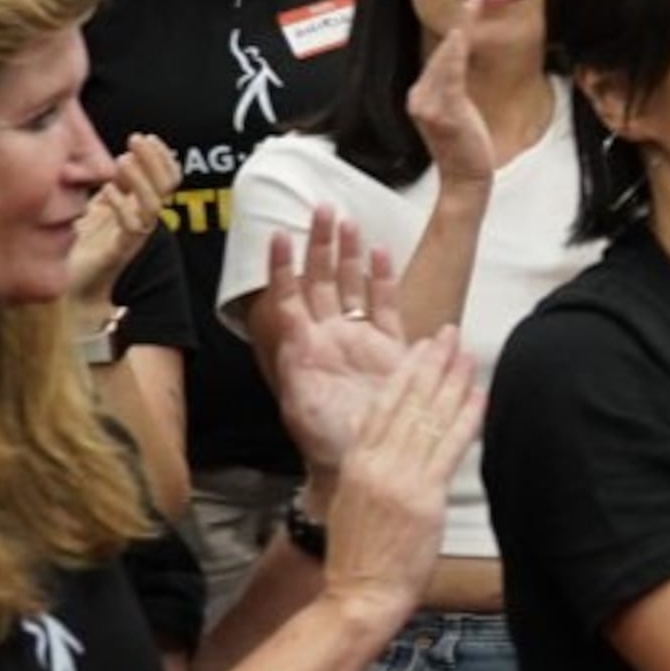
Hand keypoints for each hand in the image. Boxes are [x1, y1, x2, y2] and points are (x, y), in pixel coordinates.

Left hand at [66, 134, 177, 320]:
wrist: (71, 288)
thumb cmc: (78, 247)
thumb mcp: (92, 204)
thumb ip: (104, 184)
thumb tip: (107, 156)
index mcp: (138, 206)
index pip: (167, 178)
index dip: (162, 156)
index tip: (147, 137)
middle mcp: (142, 220)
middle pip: (168, 187)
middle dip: (156, 160)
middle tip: (137, 139)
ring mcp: (133, 237)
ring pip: (154, 204)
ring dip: (142, 179)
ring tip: (122, 162)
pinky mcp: (120, 252)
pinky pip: (132, 228)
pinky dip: (122, 207)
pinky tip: (106, 194)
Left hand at [259, 211, 415, 470]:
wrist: (362, 461)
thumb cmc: (324, 439)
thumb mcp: (298, 399)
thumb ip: (293, 357)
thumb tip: (285, 317)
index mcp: (303, 346)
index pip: (288, 295)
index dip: (282, 265)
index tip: (278, 235)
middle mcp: (330, 337)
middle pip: (322, 280)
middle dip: (320, 244)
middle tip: (322, 209)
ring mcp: (360, 340)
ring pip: (352, 286)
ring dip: (349, 254)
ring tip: (348, 221)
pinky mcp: (391, 349)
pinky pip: (386, 306)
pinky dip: (384, 279)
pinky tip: (382, 254)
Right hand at [318, 331, 479, 626]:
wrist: (359, 593)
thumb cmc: (359, 554)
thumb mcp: (351, 499)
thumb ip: (363, 462)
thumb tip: (375, 430)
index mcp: (356, 461)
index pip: (383, 404)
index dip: (405, 372)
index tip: (422, 347)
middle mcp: (377, 462)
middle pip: (408, 401)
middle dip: (432, 364)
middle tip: (450, 334)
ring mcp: (400, 477)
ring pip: (430, 417)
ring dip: (453, 381)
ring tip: (468, 354)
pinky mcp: (424, 496)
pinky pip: (449, 447)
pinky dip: (467, 418)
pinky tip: (480, 395)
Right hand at [407, 15, 496, 191]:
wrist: (465, 177)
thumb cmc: (463, 146)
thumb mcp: (457, 111)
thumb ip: (452, 88)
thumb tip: (456, 67)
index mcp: (421, 96)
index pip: (439, 57)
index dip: (456, 32)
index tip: (470, 7)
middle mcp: (419, 98)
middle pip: (441, 55)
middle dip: (460, 26)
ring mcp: (429, 105)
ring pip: (445, 61)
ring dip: (459, 33)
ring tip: (473, 7)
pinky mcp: (444, 112)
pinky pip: (450, 78)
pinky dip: (454, 55)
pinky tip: (461, 36)